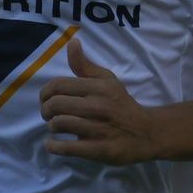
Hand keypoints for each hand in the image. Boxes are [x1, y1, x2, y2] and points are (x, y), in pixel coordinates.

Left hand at [39, 39, 157, 164]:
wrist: (146, 133)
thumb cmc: (122, 104)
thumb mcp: (107, 80)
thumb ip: (85, 65)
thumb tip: (72, 42)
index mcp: (98, 87)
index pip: (59, 85)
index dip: (45, 92)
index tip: (46, 99)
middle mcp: (98, 106)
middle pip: (56, 105)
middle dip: (45, 110)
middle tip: (48, 114)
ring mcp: (98, 129)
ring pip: (60, 124)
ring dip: (51, 127)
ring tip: (55, 127)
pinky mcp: (98, 150)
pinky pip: (67, 148)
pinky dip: (53, 146)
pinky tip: (52, 144)